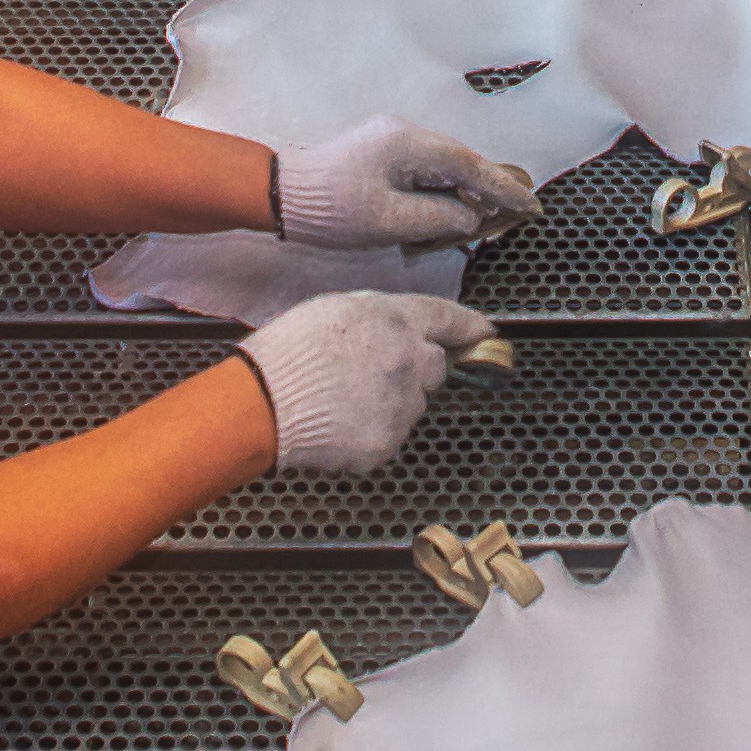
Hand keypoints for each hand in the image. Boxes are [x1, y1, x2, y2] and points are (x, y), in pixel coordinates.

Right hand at [237, 292, 508, 471]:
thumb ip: (380, 318)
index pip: (450, 318)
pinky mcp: (388, 442)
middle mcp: (411, 361)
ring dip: (390, 402)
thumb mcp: (336, 309)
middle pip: (434, 368)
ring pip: (411, 405)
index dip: (471, 325)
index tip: (486, 333)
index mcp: (397, 320)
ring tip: (342, 400)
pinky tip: (338, 423)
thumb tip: (400, 330)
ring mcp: (402, 406)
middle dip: (414, 370)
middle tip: (373, 373)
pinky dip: (370, 432)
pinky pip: (390, 436)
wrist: (263, 402)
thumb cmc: (289, 350)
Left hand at [272, 116, 546, 249]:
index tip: (532, 205)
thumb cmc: (328, 210)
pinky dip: (438, 198)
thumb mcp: (389, 223)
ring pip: (444, 171)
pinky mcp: (381, 156)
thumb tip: (470, 220)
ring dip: (459, 200)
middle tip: (516, 216)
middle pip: (462, 164)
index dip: (504, 188)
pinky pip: (424, 175)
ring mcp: (392, 143)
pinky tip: (439, 222)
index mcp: (409, 144)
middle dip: (488, 193)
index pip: (471, 166)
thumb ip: (439, 220)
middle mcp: (405, 135)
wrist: (278, 195)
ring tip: (475, 228)